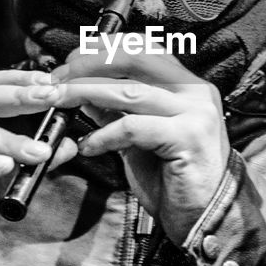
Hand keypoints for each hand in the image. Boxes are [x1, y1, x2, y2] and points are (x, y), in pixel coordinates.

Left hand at [52, 41, 228, 243]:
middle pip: (135, 58)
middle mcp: (195, 91)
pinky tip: (88, 146)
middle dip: (90, 64)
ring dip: (86, 93)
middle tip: (59, 79)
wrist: (207, 218)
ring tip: (60, 102)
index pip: (143, 48)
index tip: (70, 60)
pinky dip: (103, 135)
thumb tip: (84, 92)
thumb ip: (117, 112)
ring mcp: (195, 112)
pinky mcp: (188, 137)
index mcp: (187, 85)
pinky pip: (133, 127)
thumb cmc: (174, 179)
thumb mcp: (140, 139)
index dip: (103, 49)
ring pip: (129, 90)